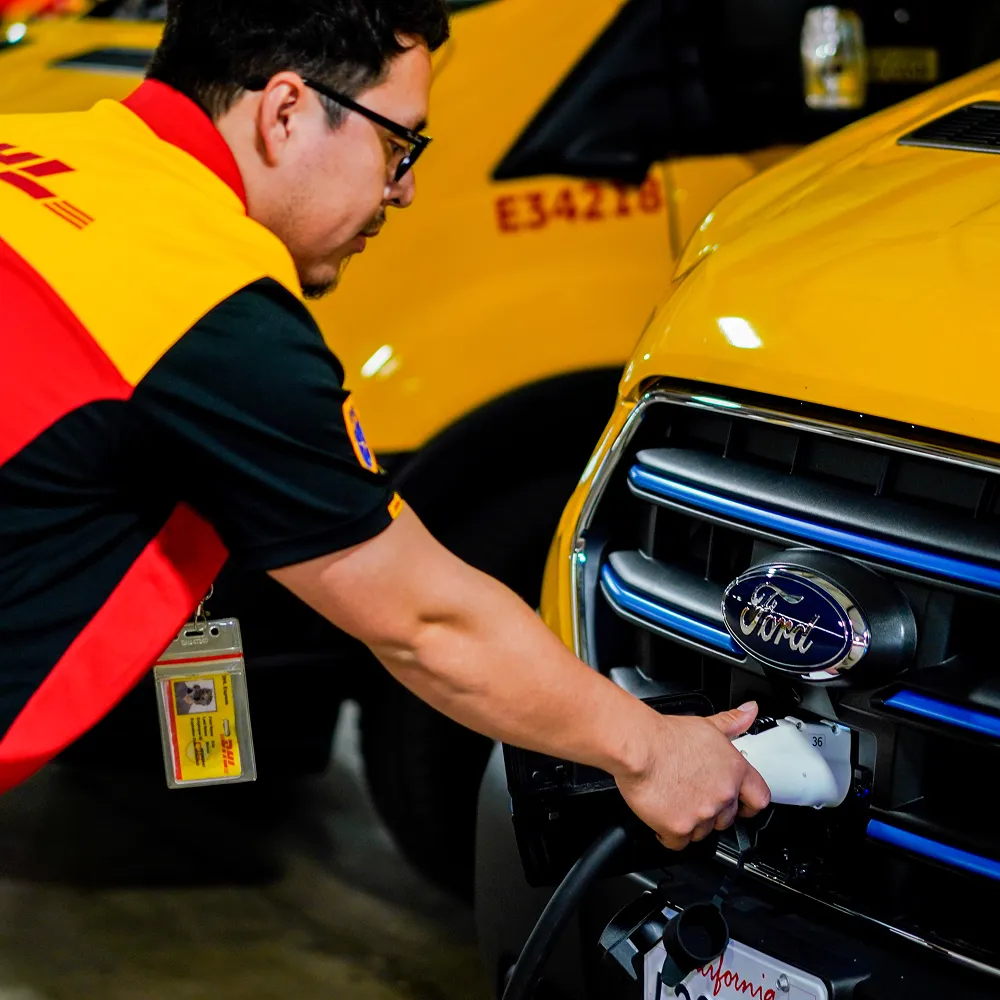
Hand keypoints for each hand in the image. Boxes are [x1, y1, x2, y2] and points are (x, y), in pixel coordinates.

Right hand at [613, 702, 770, 850]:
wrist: (638, 748)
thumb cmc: (665, 736)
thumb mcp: (706, 724)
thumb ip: (732, 722)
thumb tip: (750, 711)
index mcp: (734, 770)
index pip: (759, 798)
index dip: (750, 804)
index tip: (742, 805)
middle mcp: (723, 794)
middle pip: (727, 819)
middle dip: (712, 812)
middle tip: (694, 797)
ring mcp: (702, 814)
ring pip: (703, 832)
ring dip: (691, 823)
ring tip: (675, 802)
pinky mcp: (680, 828)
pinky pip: (679, 842)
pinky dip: (670, 834)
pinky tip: (662, 816)